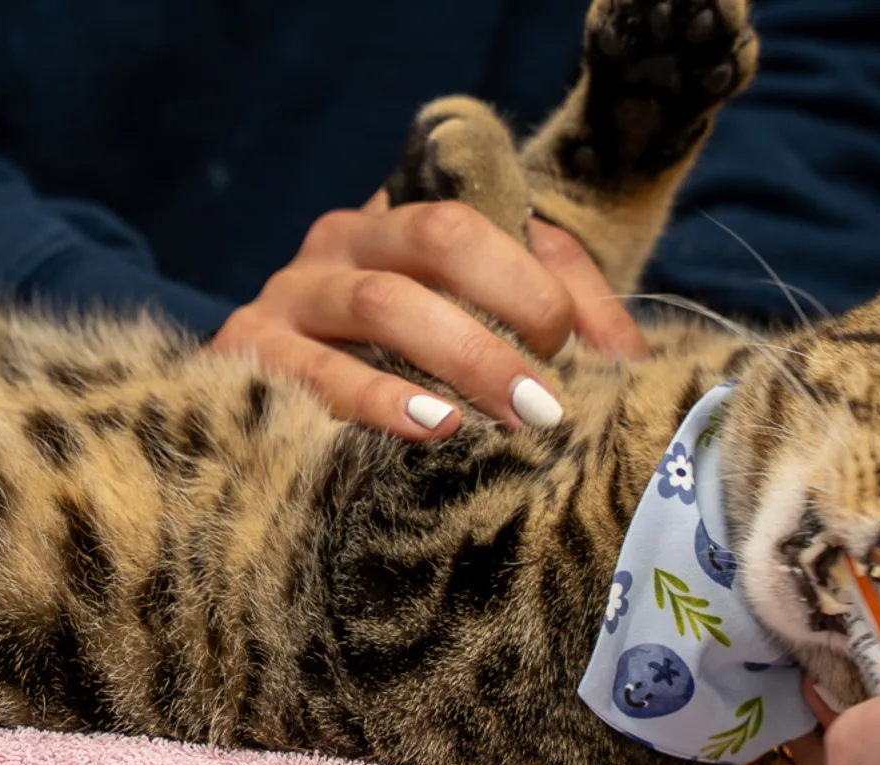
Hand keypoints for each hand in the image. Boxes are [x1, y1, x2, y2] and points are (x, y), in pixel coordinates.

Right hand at [211, 192, 644, 438]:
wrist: (268, 422)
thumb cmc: (404, 371)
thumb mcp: (481, 325)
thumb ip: (561, 319)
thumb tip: (633, 360)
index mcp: (396, 223)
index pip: (469, 221)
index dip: (527, 277)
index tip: (571, 345)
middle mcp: (337, 244)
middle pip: (429, 243)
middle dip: (503, 316)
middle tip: (551, 398)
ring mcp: (287, 297)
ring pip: (378, 301)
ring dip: (455, 358)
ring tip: (508, 419)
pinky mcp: (246, 358)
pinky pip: (311, 374)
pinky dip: (374, 402)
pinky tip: (430, 429)